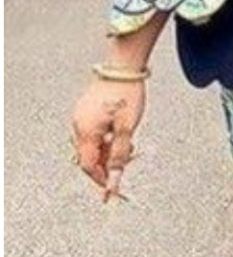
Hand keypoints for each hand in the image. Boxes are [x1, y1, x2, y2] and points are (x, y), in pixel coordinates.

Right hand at [70, 77, 145, 200]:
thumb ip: (119, 155)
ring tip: (129, 144)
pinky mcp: (86, 110)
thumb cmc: (126, 94)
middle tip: (127, 162)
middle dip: (107, 164)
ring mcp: (81, 116)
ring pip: (92, 145)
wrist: (123, 66)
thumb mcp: (126, 129)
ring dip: (108, 151)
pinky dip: (106, 139)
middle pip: (89, 157)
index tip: (113, 190)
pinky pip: (93, 133)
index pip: (88, 166)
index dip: (100, 180)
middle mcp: (78, 125)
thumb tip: (114, 179)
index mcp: (85, 131)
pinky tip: (121, 134)